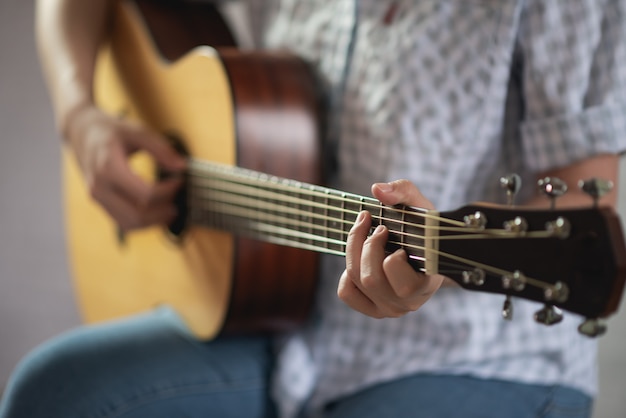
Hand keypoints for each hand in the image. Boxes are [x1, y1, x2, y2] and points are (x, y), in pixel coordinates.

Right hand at [65, 105, 186, 230]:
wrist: (81, 132)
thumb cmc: (111, 130)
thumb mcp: (137, 132)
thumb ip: (161, 148)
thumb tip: (182, 167)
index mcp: (108, 168)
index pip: (145, 193)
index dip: (168, 192)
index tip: (180, 181)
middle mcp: (99, 187)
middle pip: (137, 215)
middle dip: (162, 213)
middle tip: (178, 202)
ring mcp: (97, 198)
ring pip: (129, 224)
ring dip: (153, 222)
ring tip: (170, 211)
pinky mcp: (100, 203)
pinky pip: (122, 222)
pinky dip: (142, 223)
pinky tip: (157, 213)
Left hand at [338, 180, 445, 317]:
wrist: (428, 254)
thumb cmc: (424, 230)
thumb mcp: (420, 206)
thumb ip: (403, 192)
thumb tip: (377, 189)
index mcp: (426, 283)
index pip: (396, 275)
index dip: (388, 251)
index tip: (388, 230)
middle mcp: (408, 302)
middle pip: (370, 278)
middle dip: (366, 244)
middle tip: (377, 227)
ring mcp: (390, 309)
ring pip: (356, 281)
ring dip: (355, 251)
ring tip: (368, 235)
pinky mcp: (374, 310)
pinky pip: (346, 293)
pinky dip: (347, 274)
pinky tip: (361, 260)